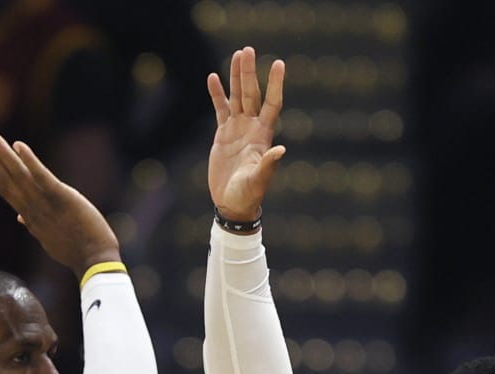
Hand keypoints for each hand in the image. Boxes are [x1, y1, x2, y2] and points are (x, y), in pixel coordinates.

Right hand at [0, 134, 117, 276]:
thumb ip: (33, 225)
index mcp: (30, 217)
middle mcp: (32, 209)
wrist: (93, 262)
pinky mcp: (62, 197)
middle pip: (7, 181)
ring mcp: (45, 204)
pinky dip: (30, 161)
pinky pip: (42, 176)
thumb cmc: (74, 252)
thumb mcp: (49, 239)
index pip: (7, 191)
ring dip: (4, 156)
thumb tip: (20, 218)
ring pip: (20, 176)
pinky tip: (18, 145)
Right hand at [207, 46, 287, 221]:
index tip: (278, 63)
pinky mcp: (222, 134)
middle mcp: (251, 127)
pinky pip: (220, 109)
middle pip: (252, 93)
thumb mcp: (259, 180)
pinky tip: (213, 77)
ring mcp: (237, 129)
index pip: (272, 103)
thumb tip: (281, 150)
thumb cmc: (248, 195)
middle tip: (247, 49)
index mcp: (263, 135)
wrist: (232, 203)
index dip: (275, 84)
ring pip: (237, 96)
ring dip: (236, 76)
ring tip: (237, 54)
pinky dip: (217, 94)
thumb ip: (268, 164)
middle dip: (250, 72)